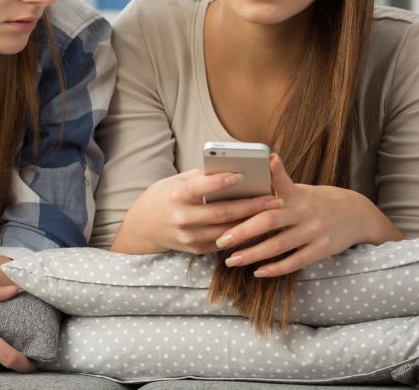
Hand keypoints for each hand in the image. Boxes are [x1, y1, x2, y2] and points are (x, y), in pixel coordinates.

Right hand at [112, 169, 276, 254]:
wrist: (144, 226)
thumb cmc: (166, 196)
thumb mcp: (179, 181)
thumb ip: (203, 178)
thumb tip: (234, 169)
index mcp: (176, 195)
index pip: (201, 188)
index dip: (221, 182)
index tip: (242, 175)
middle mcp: (182, 218)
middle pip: (221, 213)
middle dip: (251, 206)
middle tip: (273, 199)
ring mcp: (189, 237)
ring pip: (227, 230)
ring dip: (252, 222)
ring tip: (272, 212)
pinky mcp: (195, 249)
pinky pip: (224, 242)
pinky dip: (242, 233)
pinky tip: (258, 225)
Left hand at [214, 155, 401, 277]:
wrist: (356, 214)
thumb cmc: (318, 201)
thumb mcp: (301, 189)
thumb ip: (276, 190)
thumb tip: (244, 189)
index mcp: (297, 194)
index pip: (279, 182)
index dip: (266, 177)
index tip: (244, 177)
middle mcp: (304, 211)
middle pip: (269, 221)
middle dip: (243, 231)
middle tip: (221, 240)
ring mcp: (313, 231)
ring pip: (279, 245)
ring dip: (253, 254)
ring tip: (232, 260)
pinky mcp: (321, 249)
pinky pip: (295, 261)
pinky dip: (275, 268)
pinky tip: (258, 272)